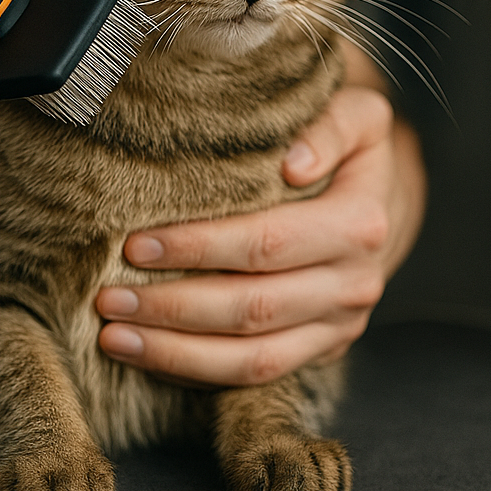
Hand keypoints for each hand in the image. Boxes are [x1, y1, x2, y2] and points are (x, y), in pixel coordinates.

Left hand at [96, 67, 425, 385]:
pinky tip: (148, 356)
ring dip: (177, 352)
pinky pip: (257, 376)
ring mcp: (340, 326)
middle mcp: (355, 284)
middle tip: (108, 297)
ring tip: (114, 337)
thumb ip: (329, 125)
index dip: (198, 248)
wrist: (381, 199)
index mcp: (360, 224)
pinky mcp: (322, 351)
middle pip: (253, 309)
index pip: (267, 243)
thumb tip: (292, 162)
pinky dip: (197, 371)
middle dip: (173, 307)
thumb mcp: (357, 115)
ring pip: (254, 359)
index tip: (135, 245)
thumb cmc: (348, 150)